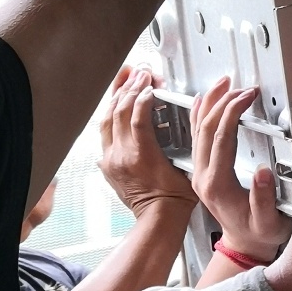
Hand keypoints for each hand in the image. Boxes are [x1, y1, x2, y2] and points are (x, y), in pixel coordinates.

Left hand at [99, 65, 194, 217]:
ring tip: (126, 80)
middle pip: (120, 112)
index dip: (144, 95)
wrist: (159, 217)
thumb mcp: (186, 163)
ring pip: (107, 120)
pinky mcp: (107, 165)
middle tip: (141, 73)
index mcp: (142, 156)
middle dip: (130, 88)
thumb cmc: (175, 196)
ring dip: (117, 97)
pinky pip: (104, 133)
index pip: (137, 116)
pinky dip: (111, 115)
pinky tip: (117, 105)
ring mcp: (111, 160)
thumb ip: (183, 137)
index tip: (151, 83)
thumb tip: (184, 112)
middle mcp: (121, 156)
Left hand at [191, 77, 290, 262]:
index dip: (233, 112)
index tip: (247, 96)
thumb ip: (264, 199)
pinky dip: (198, 116)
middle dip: (222, 102)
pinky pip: (196, 137)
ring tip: (221, 84)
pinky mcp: (203, 170)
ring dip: (208, 104)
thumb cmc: (259, 234)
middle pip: (205, 129)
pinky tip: (202, 102)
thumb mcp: (269, 222)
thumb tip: (264, 173)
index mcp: (218, 185)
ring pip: (197, 130)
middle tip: (239, 87)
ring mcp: (199, 173)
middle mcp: (203, 176)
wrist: (246, 245)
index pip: (221, 138)